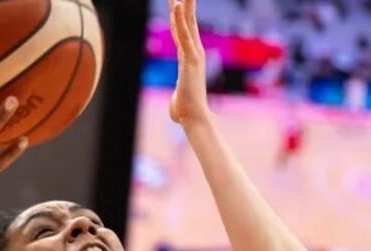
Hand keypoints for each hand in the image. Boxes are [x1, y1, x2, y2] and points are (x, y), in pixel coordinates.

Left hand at [168, 0, 211, 126]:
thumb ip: (177, 98)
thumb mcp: (178, 99)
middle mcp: (194, 51)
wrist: (194, 118)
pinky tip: (177, 6)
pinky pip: (184, 35)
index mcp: (189, 57)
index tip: (176, 0)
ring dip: (184, 4)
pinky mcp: (191, 58)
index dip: (179, 15)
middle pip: (188, 21)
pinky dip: (180, 20)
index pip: (182, 31)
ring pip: (188, 23)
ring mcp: (194, 53)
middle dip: (185, 2)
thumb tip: (176, 108)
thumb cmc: (185, 111)